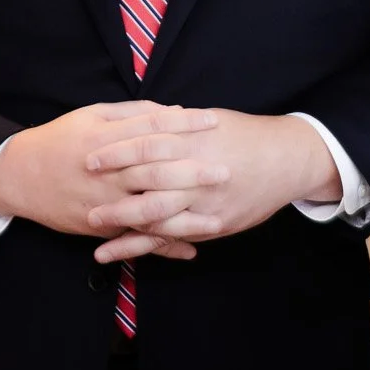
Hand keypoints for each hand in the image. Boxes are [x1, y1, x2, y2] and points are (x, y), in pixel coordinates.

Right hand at [0, 101, 218, 255]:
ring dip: (186, 217)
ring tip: (218, 218)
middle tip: (224, 171)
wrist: (19, 175)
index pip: (153, 128)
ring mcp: (105, 202)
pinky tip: (190, 248)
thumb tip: (173, 110)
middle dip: (192, 172)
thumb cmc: (60, 139)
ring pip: (149, 210)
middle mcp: (109, 172)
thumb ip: (133, 113)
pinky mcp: (101, 226)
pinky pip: (136, 238)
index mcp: (107, 138)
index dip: (185, 124)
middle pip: (156, 170)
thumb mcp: (91, 115)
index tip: (213, 121)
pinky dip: (163, 246)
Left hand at [82, 112, 341, 261]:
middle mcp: (198, 172)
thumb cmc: (247, 136)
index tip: (88, 157)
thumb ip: (178, 124)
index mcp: (195, 141)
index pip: (147, 146)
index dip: (116, 152)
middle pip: (146, 183)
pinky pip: (173, 238)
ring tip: (90, 228)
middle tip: (81, 194)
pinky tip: (118, 253)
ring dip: (121, 224)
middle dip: (112, 191)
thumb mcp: (211, 121)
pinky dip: (143, 247)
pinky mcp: (213, 224)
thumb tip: (147, 116)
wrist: (289, 159)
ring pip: (157, 216)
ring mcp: (206, 202)